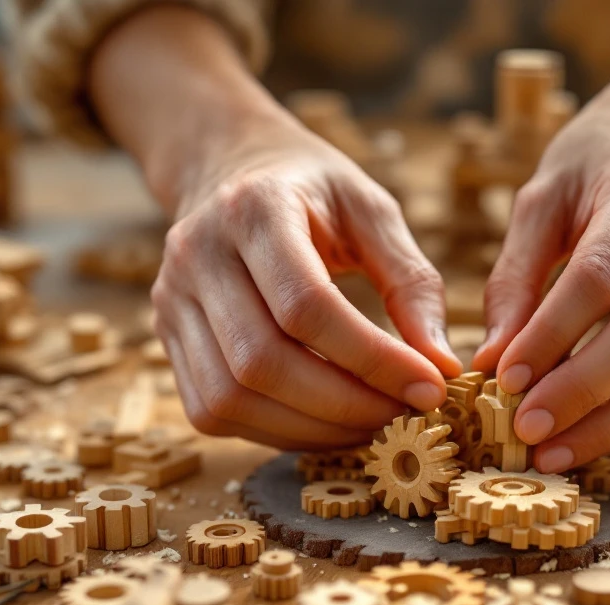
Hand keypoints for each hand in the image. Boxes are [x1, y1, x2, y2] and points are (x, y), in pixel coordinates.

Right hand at [152, 109, 460, 449]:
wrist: (228, 168)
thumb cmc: (312, 190)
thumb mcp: (373, 212)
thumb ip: (412, 283)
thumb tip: (442, 366)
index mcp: (253, 208)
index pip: (306, 305)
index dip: (372, 359)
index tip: (429, 388)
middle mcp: (197, 255)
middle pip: (262, 362)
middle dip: (345, 405)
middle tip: (404, 416)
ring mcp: (170, 301)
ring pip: (231, 397)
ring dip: (311, 429)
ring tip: (371, 423)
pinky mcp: (167, 338)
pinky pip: (213, 411)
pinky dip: (276, 432)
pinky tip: (326, 422)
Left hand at [473, 70, 609, 472]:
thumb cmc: (604, 164)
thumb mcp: (545, 198)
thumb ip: (515, 278)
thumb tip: (491, 363)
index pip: (598, 279)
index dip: (550, 338)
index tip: (502, 382)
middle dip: (583, 395)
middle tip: (526, 432)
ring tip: (558, 452)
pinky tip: (606, 438)